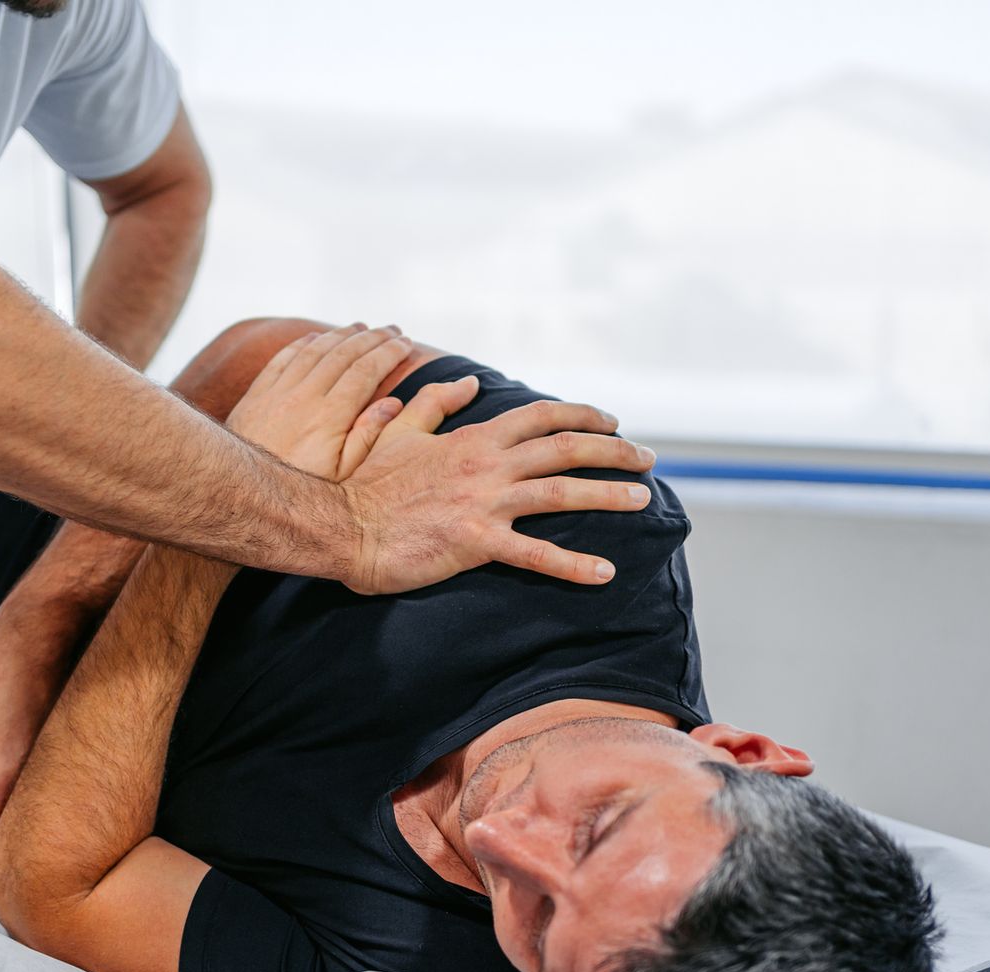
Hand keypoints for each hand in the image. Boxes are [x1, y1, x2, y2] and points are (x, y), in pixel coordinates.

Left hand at [227, 323, 416, 478]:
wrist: (241, 496)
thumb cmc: (300, 492)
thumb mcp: (343, 479)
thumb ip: (368, 440)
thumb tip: (392, 404)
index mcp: (330, 417)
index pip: (366, 372)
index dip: (388, 353)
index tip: (407, 343)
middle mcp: (304, 397)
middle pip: (343, 354)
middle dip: (372, 338)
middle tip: (393, 328)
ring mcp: (277, 394)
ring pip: (314, 351)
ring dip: (341, 335)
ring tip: (362, 328)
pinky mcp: (256, 397)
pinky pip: (282, 359)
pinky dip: (302, 344)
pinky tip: (316, 337)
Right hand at [339, 385, 657, 592]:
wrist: (342, 526)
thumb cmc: (367, 484)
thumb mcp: (399, 430)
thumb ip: (436, 402)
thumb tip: (470, 379)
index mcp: (473, 437)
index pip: (542, 415)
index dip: (583, 414)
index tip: (611, 422)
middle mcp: (487, 464)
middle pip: (566, 448)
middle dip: (614, 451)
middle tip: (647, 460)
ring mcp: (484, 502)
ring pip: (562, 493)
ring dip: (608, 496)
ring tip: (642, 502)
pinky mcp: (476, 542)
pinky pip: (536, 555)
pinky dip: (574, 565)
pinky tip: (605, 573)